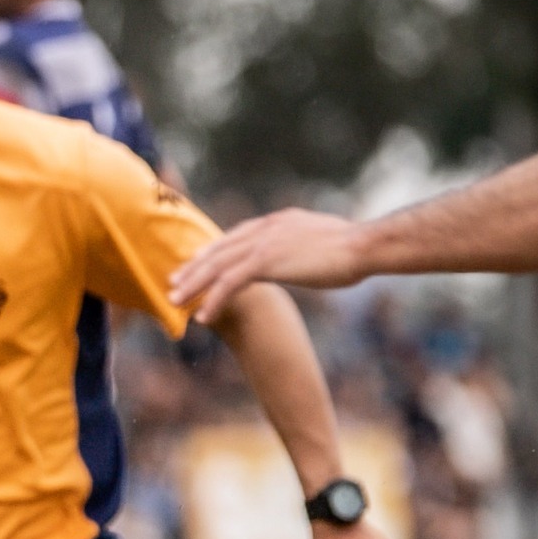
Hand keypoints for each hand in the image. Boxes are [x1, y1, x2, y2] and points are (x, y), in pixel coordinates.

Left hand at [169, 209, 369, 322]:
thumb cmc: (353, 247)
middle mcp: (267, 228)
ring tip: (175, 303)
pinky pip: (230, 283)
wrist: (365, 246)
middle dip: (194, 268)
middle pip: (220, 250)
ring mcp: (265, 243)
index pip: (236, 236)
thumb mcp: (320, 239)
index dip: (213, 250)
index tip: (195, 262)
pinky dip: (214, 300)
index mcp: (279, 221)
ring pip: (217, 266)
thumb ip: (300, 243)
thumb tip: (299, 253)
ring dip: (193, 286)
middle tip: (172, 283)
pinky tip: (203, 317)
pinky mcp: (267, 261)